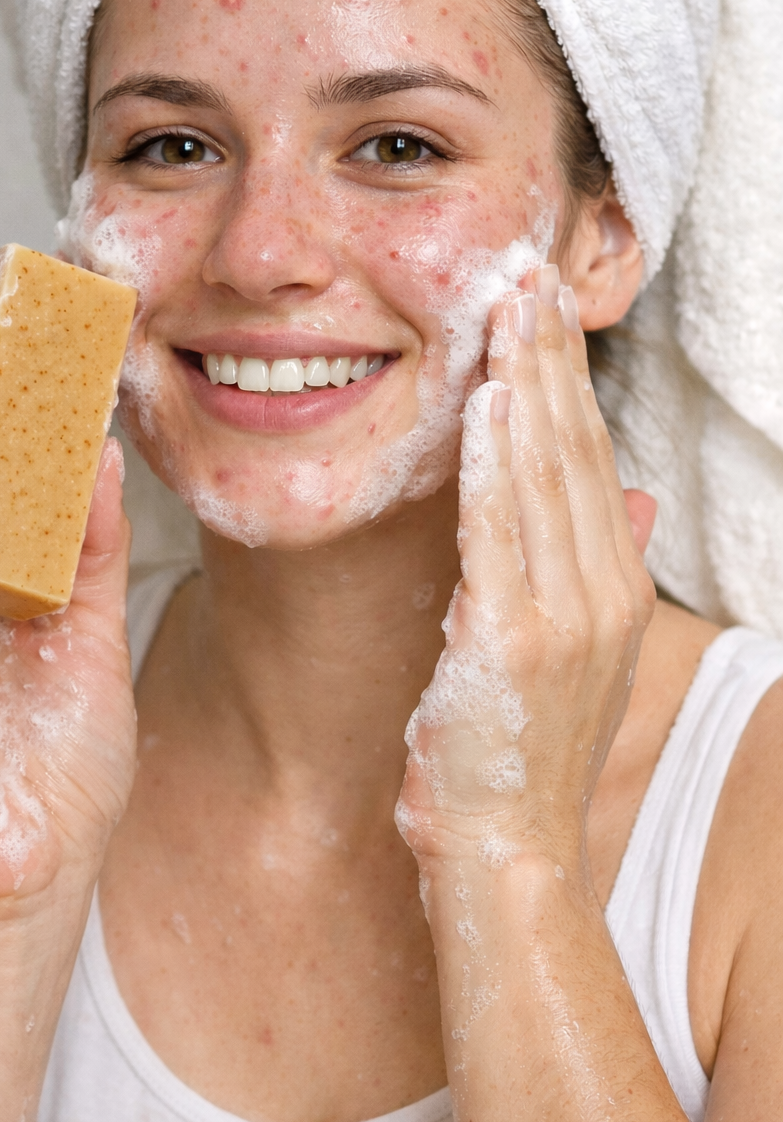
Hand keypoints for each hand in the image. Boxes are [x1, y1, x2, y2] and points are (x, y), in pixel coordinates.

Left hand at [397, 266, 656, 870]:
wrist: (509, 852)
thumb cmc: (523, 749)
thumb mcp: (579, 653)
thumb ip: (606, 565)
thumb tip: (638, 496)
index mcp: (614, 584)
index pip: (591, 455)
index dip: (567, 375)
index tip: (545, 304)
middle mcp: (602, 590)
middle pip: (573, 447)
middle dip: (547, 353)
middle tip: (526, 270)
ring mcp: (564, 615)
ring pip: (543, 473)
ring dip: (523, 382)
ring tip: (507, 305)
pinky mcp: (512, 639)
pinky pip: (499, 530)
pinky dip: (491, 462)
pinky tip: (483, 401)